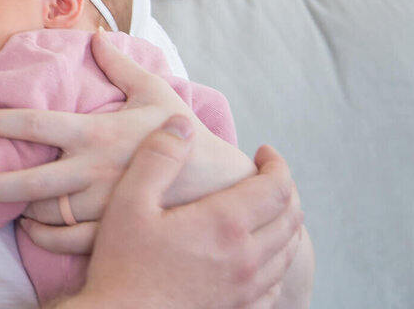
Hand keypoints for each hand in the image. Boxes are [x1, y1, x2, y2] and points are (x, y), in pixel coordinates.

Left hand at [0, 34, 253, 253]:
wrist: (226, 185)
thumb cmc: (185, 136)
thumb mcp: (156, 92)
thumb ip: (122, 65)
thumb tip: (97, 37)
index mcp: (96, 132)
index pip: (33, 123)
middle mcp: (93, 170)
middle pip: (27, 180)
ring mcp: (103, 205)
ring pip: (44, 215)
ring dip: (18, 211)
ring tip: (0, 205)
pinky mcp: (116, 233)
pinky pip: (68, 243)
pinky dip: (44, 239)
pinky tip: (31, 231)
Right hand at [66, 117, 304, 308]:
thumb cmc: (122, 263)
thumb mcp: (129, 201)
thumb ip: (158, 157)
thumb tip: (182, 123)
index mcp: (225, 225)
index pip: (277, 187)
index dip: (277, 163)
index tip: (264, 151)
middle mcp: (247, 258)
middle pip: (291, 217)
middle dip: (285, 190)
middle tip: (268, 175)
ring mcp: (247, 289)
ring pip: (287, 251)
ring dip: (285, 223)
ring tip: (266, 208)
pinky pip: (276, 283)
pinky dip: (277, 260)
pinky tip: (258, 254)